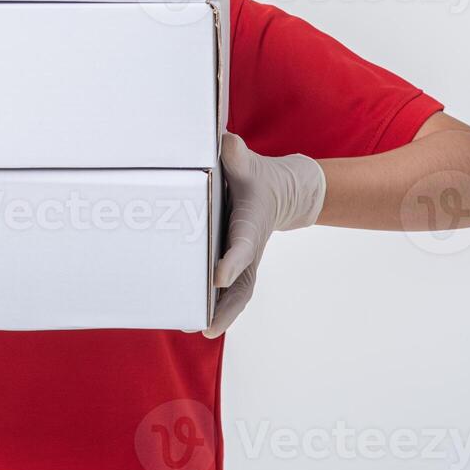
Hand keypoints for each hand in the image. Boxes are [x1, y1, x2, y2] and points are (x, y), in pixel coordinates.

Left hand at [203, 133, 326, 338]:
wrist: (279, 192)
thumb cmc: (254, 177)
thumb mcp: (246, 163)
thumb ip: (236, 155)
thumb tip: (227, 142)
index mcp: (250, 226)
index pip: (242, 247)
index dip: (232, 262)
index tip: (218, 277)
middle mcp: (248, 250)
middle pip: (241, 285)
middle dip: (225, 307)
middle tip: (205, 326)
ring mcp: (244, 262)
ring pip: (234, 295)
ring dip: (218, 314)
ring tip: (192, 327)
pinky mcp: (236, 266)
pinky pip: (227, 292)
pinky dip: (214, 307)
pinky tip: (190, 319)